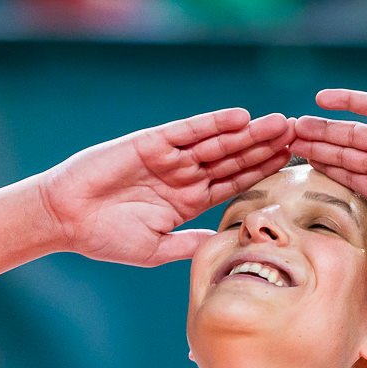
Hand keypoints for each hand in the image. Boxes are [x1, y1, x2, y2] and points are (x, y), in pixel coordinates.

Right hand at [34, 108, 293, 265]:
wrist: (66, 218)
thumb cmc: (105, 238)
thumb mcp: (155, 249)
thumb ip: (190, 245)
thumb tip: (228, 248)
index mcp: (187, 202)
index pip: (234, 185)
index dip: (262, 174)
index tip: (293, 167)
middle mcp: (183, 176)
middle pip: (233, 159)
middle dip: (265, 148)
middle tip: (300, 137)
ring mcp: (169, 157)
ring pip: (218, 142)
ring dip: (249, 133)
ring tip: (281, 124)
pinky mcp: (151, 142)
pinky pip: (188, 130)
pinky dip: (213, 123)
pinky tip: (240, 117)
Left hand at [292, 89, 366, 275]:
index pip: (349, 175)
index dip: (326, 168)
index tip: (302, 162)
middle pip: (346, 152)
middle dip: (319, 146)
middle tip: (291, 140)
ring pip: (353, 131)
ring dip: (325, 127)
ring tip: (297, 124)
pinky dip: (348, 100)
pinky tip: (320, 98)